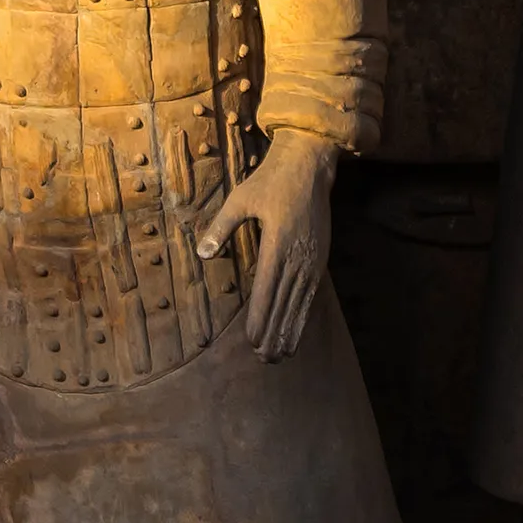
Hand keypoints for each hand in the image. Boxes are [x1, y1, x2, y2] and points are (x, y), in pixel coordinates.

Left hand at [197, 130, 337, 358]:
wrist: (310, 163)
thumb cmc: (270, 180)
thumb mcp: (241, 198)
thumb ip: (221, 227)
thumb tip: (202, 253)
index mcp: (277, 242)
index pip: (267, 288)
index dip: (260, 317)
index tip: (251, 341)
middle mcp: (298, 254)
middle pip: (285, 301)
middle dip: (274, 332)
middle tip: (264, 359)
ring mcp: (312, 256)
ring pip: (300, 300)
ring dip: (291, 328)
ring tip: (281, 355)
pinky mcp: (320, 255)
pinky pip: (312, 291)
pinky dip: (304, 313)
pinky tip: (297, 328)